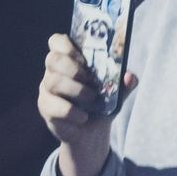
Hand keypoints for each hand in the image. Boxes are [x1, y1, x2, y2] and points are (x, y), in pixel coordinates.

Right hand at [38, 33, 128, 175]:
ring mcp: (47, 90)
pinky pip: (54, 105)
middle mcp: (54, 72)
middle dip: (73, 68)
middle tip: (90, 80)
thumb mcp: (116, 93)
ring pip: (53, 81)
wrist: (92, 133)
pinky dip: (71, 111)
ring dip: (76, 90)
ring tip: (92, 98)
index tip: (82, 56)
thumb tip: (130, 76)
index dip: (65, 44)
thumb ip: (124, 84)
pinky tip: (83, 116)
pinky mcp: (46, 108)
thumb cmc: (101, 105)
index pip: (56, 42)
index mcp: (69, 61)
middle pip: (53, 59)